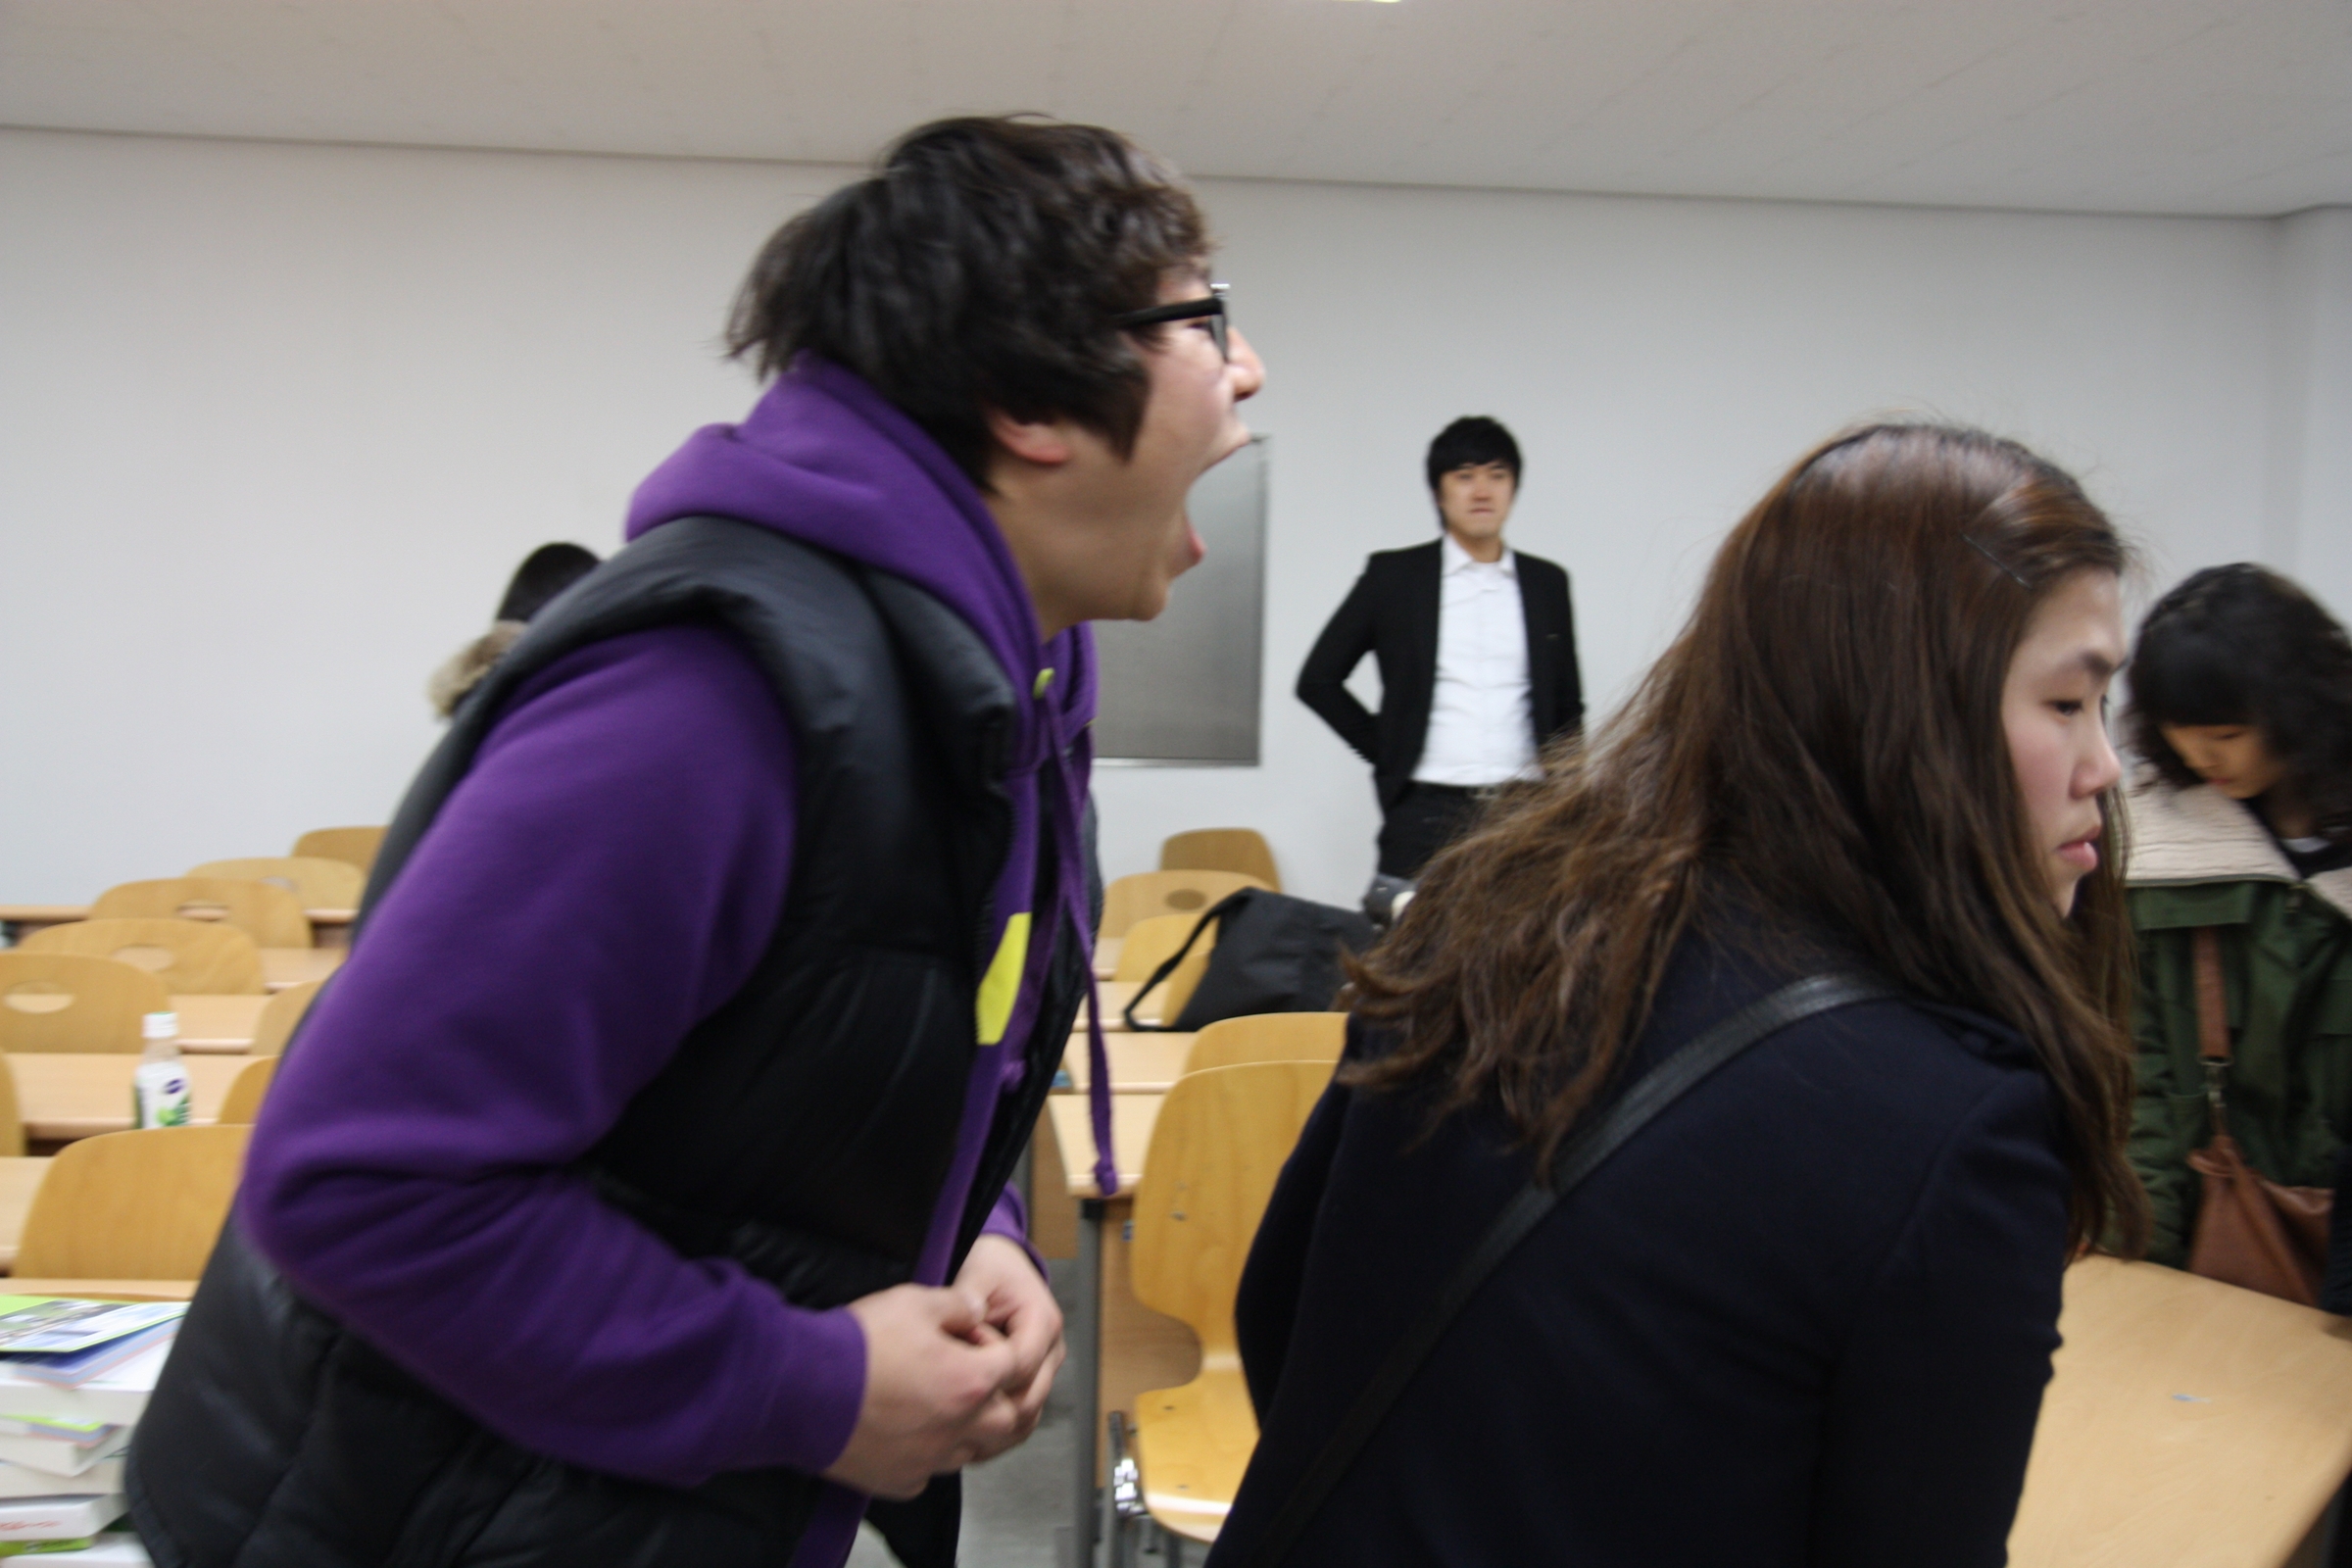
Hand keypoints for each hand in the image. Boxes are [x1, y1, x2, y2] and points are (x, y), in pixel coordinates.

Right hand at [824, 1283, 1021, 1499]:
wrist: (799, 1389)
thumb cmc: (855, 1346)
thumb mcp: (913, 1301)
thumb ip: (957, 1305)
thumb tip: (976, 1309)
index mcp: (971, 1382)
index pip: (1014, 1365)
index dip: (994, 1344)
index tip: (967, 1336)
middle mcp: (958, 1429)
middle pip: (1006, 1419)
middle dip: (996, 1393)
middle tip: (968, 1372)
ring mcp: (929, 1460)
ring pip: (970, 1450)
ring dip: (965, 1427)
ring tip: (937, 1401)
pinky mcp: (899, 1480)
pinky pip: (928, 1472)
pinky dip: (927, 1453)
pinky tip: (906, 1431)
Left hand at [952, 1234, 1065, 1461]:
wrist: (1003, 1267)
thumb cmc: (991, 1270)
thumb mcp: (977, 1274)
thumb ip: (969, 1297)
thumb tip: (966, 1314)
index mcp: (1043, 1322)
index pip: (1022, 1366)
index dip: (989, 1375)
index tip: (956, 1375)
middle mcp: (1052, 1348)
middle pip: (1029, 1398)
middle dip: (991, 1407)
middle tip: (950, 1411)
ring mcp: (1047, 1367)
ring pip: (1028, 1413)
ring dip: (996, 1424)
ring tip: (957, 1428)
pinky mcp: (1036, 1379)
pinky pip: (1023, 1413)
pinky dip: (1000, 1427)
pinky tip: (970, 1433)